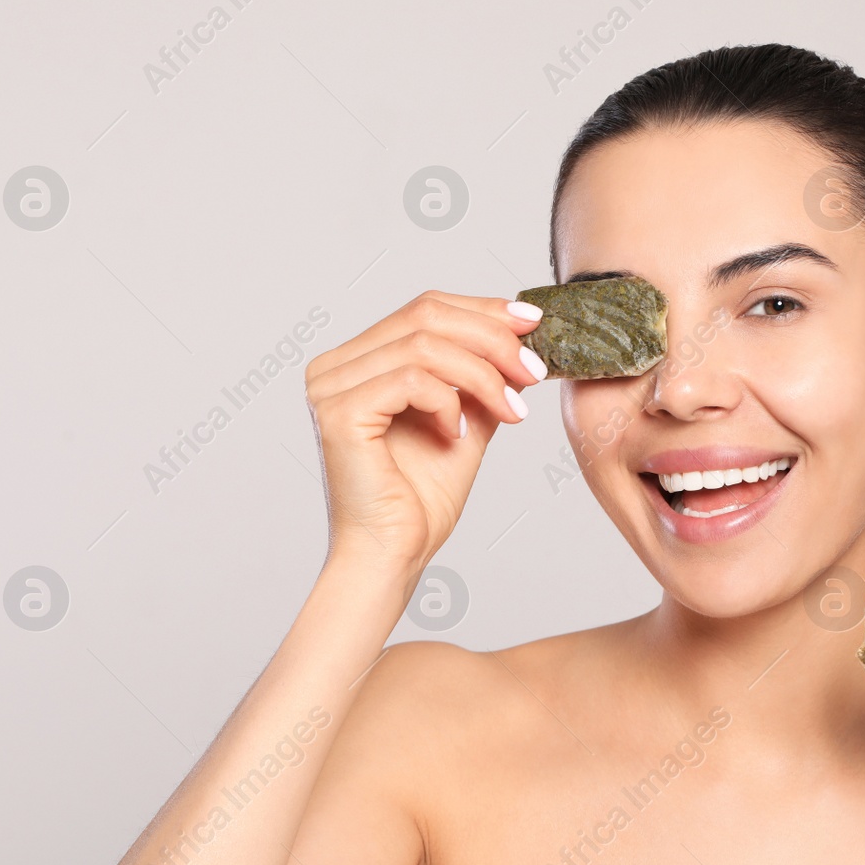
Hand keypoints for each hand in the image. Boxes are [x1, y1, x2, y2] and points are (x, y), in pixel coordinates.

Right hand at [304, 290, 545, 571]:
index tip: (533, 324)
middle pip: (425, 315)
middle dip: (492, 338)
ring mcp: (330, 386)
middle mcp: (335, 366)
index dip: (483, 309)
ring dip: (482, 373)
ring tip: (513, 408)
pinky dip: (448, 401)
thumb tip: (521, 338)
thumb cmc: (420, 500)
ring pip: (424, 344)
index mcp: (358, 360)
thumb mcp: (466, 421)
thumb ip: (482, 378)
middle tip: (534, 370)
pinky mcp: (338, 412)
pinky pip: (410, 379)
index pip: (424, 309)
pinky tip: (459, 434)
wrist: (394, 556)